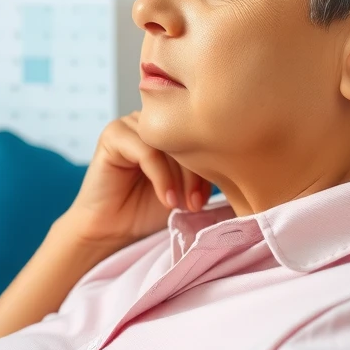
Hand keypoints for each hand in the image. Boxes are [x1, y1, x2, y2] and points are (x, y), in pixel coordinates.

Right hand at [54, 111, 211, 252]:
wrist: (112, 229)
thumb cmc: (148, 209)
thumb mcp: (187, 188)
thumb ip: (205, 172)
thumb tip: (237, 164)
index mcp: (171, 126)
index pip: (201, 133)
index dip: (210, 165)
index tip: (208, 198)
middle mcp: (152, 120)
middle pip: (187, 135)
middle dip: (196, 173)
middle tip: (196, 205)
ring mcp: (132, 124)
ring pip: (169, 143)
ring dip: (180, 178)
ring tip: (182, 205)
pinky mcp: (113, 134)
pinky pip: (147, 150)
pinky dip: (161, 178)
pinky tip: (166, 199)